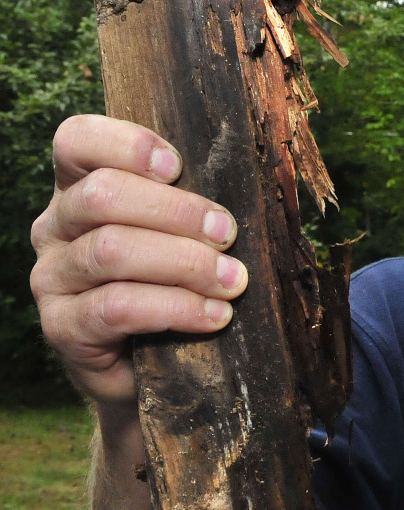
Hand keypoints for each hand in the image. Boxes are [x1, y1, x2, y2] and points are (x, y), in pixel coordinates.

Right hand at [30, 114, 248, 404]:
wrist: (151, 368)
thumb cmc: (173, 283)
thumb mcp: (177, 234)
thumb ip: (188, 204)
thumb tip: (245, 183)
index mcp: (78, 188)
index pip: (77, 140)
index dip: (127, 144)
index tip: (178, 166)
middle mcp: (55, 227)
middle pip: (102, 194)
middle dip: (177, 211)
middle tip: (228, 232)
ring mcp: (52, 278)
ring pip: (111, 250)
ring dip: (184, 262)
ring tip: (232, 280)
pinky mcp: (62, 328)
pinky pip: (117, 308)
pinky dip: (176, 308)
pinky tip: (215, 316)